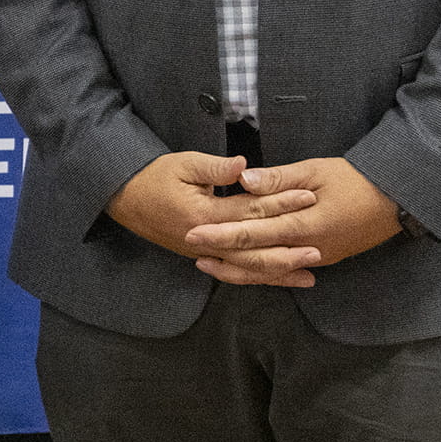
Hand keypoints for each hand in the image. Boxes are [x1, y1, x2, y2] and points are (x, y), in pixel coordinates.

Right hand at [106, 150, 324, 286]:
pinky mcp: (201, 256)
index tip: (309, 196)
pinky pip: (234, 271)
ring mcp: (203, 252)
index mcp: (203, 215)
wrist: (122, 198)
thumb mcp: (183, 164)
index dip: (281, 202)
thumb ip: (216, 168)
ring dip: (277, 272)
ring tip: (308, 275)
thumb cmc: (153, 176)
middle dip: (287, 250)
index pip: (250, 210)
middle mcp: (206, 241)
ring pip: (245, 268)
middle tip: (318, 249)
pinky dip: (257, 276)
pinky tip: (278, 278)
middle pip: (252, 250)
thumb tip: (246, 166)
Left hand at [183, 157, 403, 280]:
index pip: (254, 232)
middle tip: (191, 248)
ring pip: (270, 271)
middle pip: (257, 258)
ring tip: (208, 263)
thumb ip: (279, 179)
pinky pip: (285, 270)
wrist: (396, 200)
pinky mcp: (323, 259)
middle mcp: (309, 248)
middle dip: (222, 254)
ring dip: (238, 269)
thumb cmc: (356, 179)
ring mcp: (318, 258)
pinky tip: (243, 270)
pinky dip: (262, 273)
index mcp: (305, 224)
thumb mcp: (317, 170)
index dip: (221, 233)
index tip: (193, 231)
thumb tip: (244, 180)